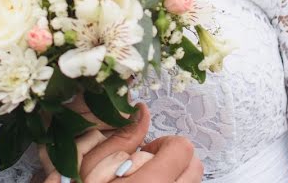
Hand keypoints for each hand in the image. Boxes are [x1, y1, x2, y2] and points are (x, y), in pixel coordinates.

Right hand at [41, 103, 202, 181]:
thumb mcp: (91, 169)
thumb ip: (120, 139)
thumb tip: (141, 112)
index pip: (183, 148)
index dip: (164, 144)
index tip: (145, 152)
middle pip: (195, 166)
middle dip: (174, 159)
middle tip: (147, 166)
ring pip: (191, 181)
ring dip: (174, 175)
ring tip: (146, 179)